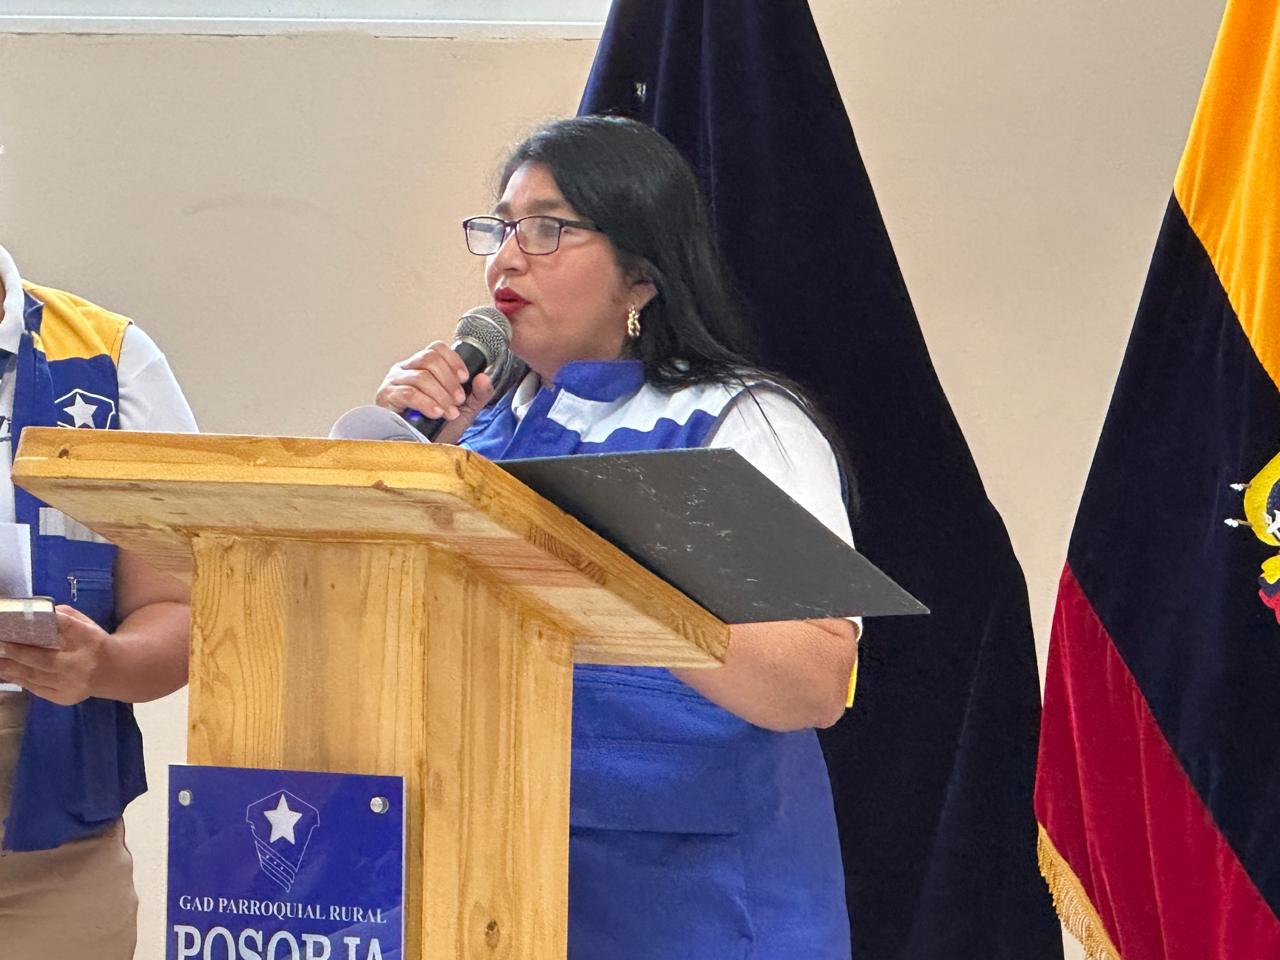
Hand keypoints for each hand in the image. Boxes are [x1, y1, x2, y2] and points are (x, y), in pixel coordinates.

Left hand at [0, 605, 110, 704]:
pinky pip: (36, 688)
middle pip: (46, 660)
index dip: (44, 624)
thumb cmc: (91, 643)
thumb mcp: (86, 624)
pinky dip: (18, 679)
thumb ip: (64, 617)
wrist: (112, 671)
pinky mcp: (65, 698)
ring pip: (36, 677)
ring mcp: (73, 684)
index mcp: (91, 639)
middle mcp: (82, 664)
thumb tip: (32, 614)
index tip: (20, 620)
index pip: (67, 627)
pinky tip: (4, 672)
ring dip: (10, 668)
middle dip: (18, 653)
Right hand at [375, 341, 495, 444]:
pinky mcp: (386, 397)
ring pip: (421, 377)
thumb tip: (484, 377)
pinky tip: (436, 413)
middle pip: (429, 358)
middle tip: (458, 400)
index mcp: (422, 367)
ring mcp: (394, 381)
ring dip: (441, 395)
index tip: (465, 378)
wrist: (421, 449)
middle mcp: (406, 369)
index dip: (453, 360)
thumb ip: (478, 393)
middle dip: (449, 381)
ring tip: (450, 412)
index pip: (436, 349)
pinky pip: (408, 393)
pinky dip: (426, 403)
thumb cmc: (438, 428)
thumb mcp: (464, 410)